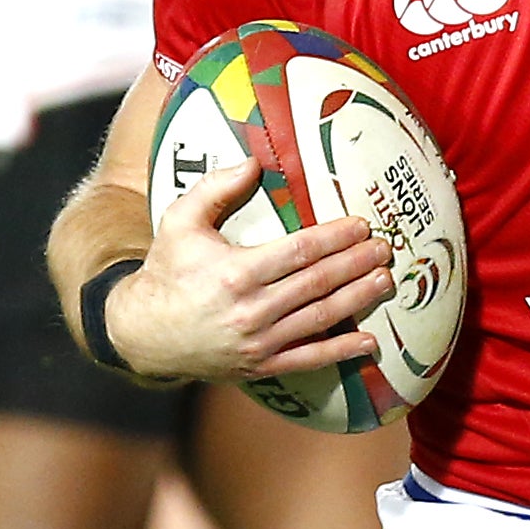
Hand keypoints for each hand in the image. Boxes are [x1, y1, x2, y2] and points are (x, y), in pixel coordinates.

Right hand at [108, 159, 389, 383]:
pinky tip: (369, 341)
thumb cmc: (166, 270)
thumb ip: (216, 188)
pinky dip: (341, 352)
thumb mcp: (180, 221)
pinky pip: (309, 360)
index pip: (300, 251)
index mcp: (236, 271)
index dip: (336, 238)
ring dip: (357, 299)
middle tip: (385, 248)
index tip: (361, 225)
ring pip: (321, 318)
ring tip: (385, 281)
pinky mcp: (261, 366)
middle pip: (318, 283)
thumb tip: (254, 162)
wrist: (144, 334)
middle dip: (356, 264)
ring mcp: (259, 342)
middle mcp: (252, 309)